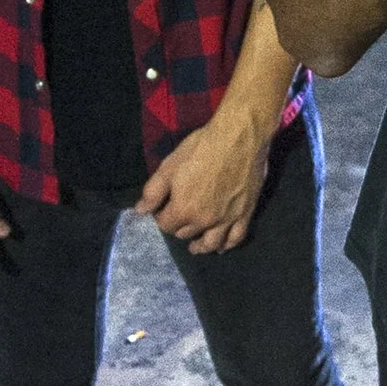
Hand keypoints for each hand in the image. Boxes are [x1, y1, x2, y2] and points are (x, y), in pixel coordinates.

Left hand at [140, 101, 275, 255]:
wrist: (239, 137)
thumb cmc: (200, 148)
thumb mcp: (170, 166)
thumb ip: (153, 192)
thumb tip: (141, 211)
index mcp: (184, 209)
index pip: (166, 225)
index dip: (161, 217)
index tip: (163, 209)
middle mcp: (205, 220)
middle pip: (186, 233)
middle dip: (179, 228)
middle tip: (179, 218)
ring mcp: (227, 219)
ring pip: (211, 243)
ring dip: (201, 247)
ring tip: (195, 248)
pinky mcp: (245, 213)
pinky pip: (236, 237)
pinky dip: (227, 245)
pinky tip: (222, 247)